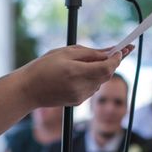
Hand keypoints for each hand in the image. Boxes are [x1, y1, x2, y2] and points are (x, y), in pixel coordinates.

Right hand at [20, 44, 134, 106]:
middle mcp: (81, 87)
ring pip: (100, 82)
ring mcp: (80, 97)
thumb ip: (89, 53)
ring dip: (101, 71)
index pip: (107, 67)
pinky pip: (92, 88)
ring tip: (88, 61)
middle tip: (116, 51)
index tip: (123, 49)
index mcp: (77, 72)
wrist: (27, 90)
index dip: (117, 58)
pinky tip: (79, 73)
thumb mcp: (65, 52)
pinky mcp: (78, 102)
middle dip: (112, 63)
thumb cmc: (43, 67)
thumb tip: (108, 52)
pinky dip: (92, 78)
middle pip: (107, 75)